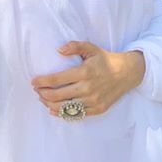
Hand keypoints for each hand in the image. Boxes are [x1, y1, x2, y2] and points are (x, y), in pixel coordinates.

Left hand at [30, 41, 144, 117]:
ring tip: (43, 99)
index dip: (42, 81)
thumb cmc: (106, 59)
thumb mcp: (91, 48)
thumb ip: (74, 47)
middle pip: (58, 96)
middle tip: (37, 91)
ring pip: (65, 108)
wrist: (127, 73)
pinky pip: (76, 115)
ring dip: (50, 105)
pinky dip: (63, 114)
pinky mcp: (98, 109)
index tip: (34, 81)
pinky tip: (54, 110)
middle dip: (43, 94)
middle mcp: (88, 88)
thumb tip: (58, 50)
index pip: (57, 79)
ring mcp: (93, 100)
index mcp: (85, 72)